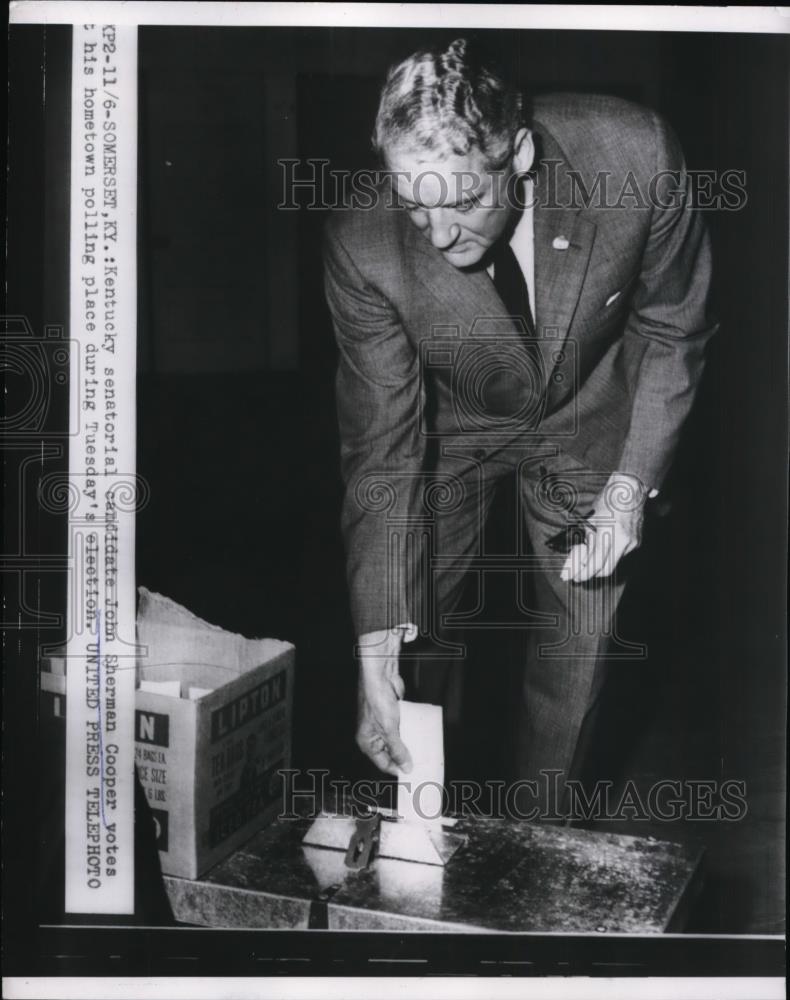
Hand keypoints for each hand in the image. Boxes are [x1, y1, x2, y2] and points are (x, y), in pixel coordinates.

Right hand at [356, 626, 416, 775]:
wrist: (381, 676)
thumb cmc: (377, 700)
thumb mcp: (389, 730)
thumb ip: (397, 750)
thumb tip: (405, 767)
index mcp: (367, 742)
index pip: (384, 763)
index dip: (398, 768)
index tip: (413, 773)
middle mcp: (374, 735)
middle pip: (392, 753)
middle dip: (406, 756)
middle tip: (421, 762)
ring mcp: (384, 724)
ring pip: (399, 740)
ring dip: (410, 743)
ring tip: (424, 750)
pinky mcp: (393, 715)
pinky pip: (404, 727)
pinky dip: (412, 730)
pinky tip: (421, 735)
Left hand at [560, 472, 646, 582]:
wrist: (630, 490)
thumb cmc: (607, 501)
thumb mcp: (590, 520)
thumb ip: (586, 540)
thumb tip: (578, 557)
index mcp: (610, 534)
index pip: (596, 563)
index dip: (583, 572)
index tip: (573, 576)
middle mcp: (624, 542)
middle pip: (606, 570)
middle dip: (591, 573)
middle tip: (578, 573)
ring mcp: (632, 543)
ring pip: (613, 563)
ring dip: (599, 564)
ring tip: (588, 557)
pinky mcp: (636, 542)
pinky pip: (620, 555)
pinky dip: (609, 555)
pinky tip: (602, 548)